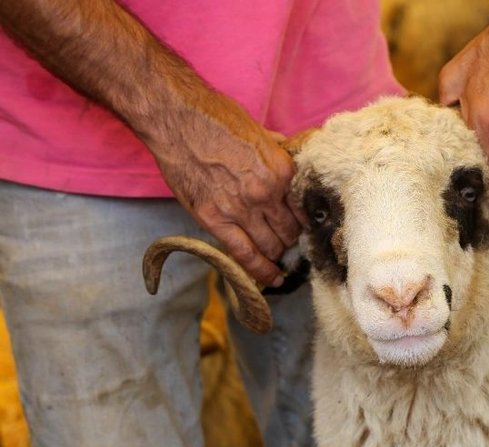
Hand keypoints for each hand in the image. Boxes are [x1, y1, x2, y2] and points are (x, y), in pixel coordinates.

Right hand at [150, 105, 304, 286]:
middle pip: (289, 231)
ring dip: (276, 255)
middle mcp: (266, 193)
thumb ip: (277, 151)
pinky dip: (258, 270)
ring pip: (270, 246)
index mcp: (282, 170)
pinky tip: (269, 279)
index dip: (304, 221)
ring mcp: (240, 209)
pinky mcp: (213, 219)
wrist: (176, 117)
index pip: (303, 209)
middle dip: (292, 240)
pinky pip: (243, 253)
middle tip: (290, 245)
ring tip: (278, 260)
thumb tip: (288, 153)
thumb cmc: (216, 117)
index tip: (303, 228)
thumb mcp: (259, 132)